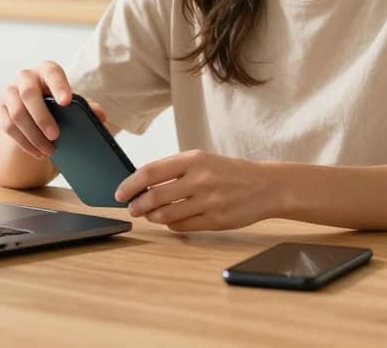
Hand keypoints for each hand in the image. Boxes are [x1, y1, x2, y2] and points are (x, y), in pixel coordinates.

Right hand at [0, 61, 106, 159]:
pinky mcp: (0, 109)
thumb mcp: (73, 103)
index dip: (59, 86)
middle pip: (28, 93)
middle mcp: (25, 77)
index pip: (52, 72)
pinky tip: (36, 152)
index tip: (67, 102)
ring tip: (49, 151)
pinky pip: (7, 126)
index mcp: (46, 71)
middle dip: (42, 117)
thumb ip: (87, 107)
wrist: (35, 111)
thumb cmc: (59, 104)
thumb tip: (100, 117)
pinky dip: (23, 142)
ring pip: (16, 113)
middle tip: (56, 136)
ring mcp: (9, 92)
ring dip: (33, 135)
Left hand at [116, 150, 273, 231]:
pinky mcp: (216, 220)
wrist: (266, 186)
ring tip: (149, 215)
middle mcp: (200, 179)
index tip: (120, 192)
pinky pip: (182, 226)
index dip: (131, 184)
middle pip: (155, 196)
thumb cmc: (230, 172)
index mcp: (194, 159)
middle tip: (132, 208)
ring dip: (152, 217)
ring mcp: (209, 201)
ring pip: (166, 214)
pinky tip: (170, 220)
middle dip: (138, 205)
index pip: (151, 172)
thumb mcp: (203, 160)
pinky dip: (171, 224)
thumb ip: (175, 170)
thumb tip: (142, 183)